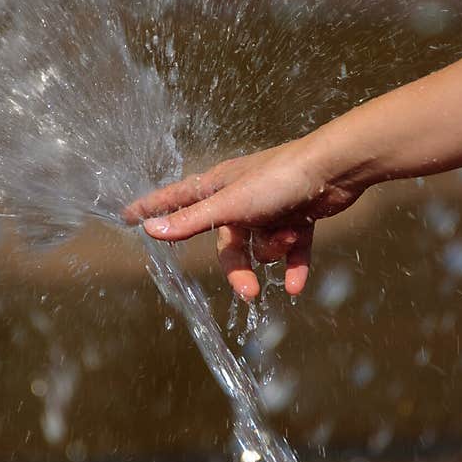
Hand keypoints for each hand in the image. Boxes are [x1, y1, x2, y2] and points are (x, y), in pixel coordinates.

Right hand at [124, 134, 366, 299]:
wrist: (335, 169)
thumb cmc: (279, 178)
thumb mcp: (230, 204)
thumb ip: (191, 221)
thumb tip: (149, 231)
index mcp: (219, 187)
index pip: (175, 198)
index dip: (152, 208)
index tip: (126, 216)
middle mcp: (241, 197)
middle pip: (227, 244)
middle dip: (238, 268)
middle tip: (249, 292)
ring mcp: (270, 208)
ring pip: (261, 248)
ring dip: (274, 252)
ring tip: (288, 237)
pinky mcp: (298, 216)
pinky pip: (291, 251)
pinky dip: (294, 267)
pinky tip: (296, 287)